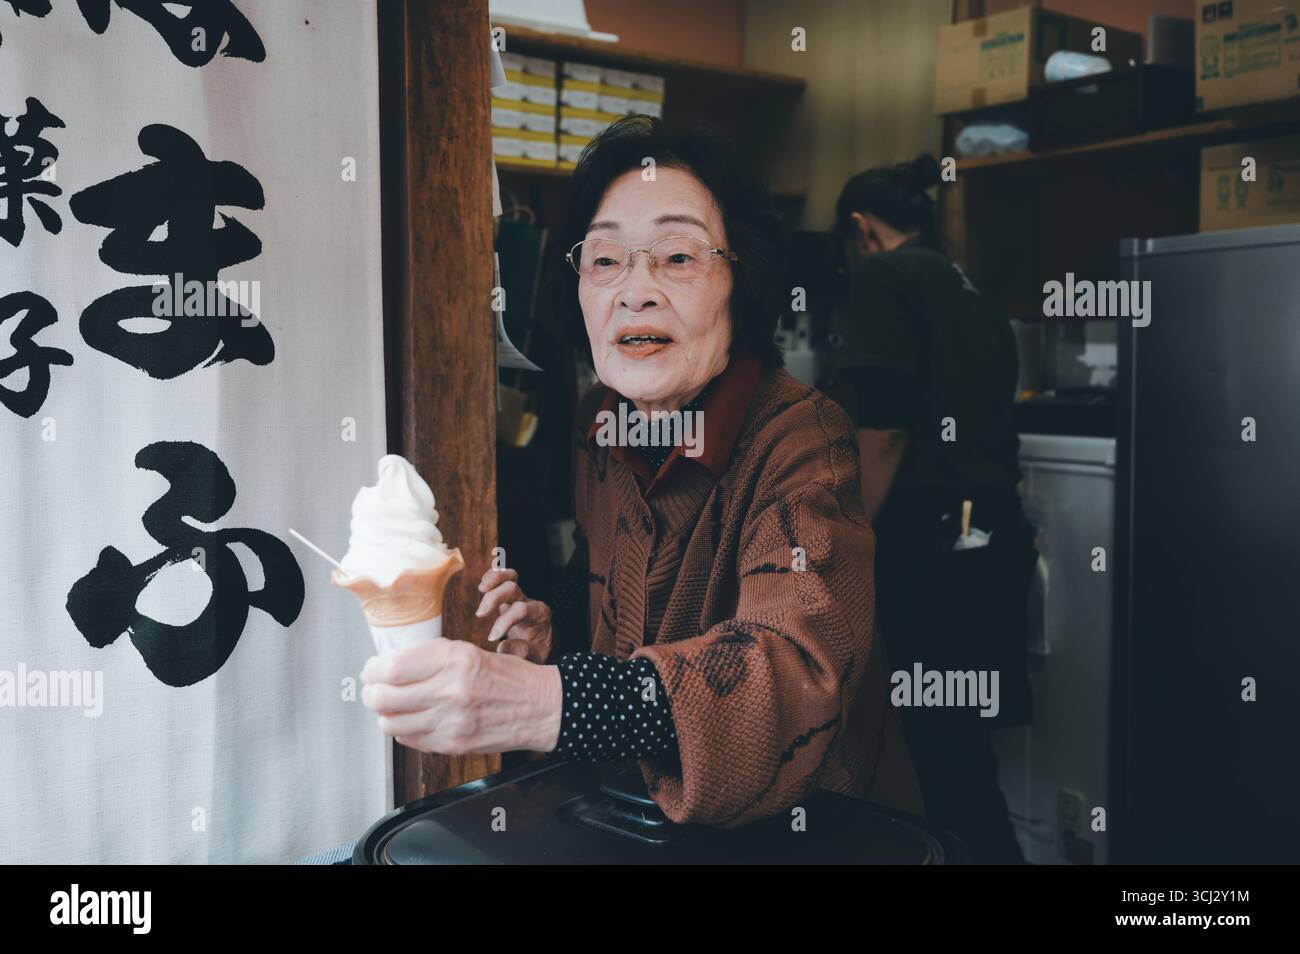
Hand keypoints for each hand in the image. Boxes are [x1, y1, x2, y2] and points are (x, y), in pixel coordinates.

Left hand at [360, 638, 561, 753]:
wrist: (540, 707)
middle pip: (383, 697)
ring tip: (392, 707)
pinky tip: (414, 719)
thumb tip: (389, 665)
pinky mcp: (453, 744)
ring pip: (390, 723)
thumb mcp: (469, 652)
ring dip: (385, 714)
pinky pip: (409, 740)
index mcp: (455, 659)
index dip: (373, 670)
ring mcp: (451, 721)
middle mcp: (451, 690)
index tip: (372, 669)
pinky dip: (404, 730)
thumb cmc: (507, 677)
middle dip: (371, 692)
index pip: (392, 668)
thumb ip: (429, 658)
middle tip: (373, 688)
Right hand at [475, 567, 552, 663]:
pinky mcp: (510, 595)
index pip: (521, 610)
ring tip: (482, 588)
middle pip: (513, 589)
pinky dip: (492, 577)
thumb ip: (520, 651)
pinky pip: (503, 578)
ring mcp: (520, 595)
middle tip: (480, 614)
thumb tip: (501, 647)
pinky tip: (483, 585)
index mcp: (539, 614)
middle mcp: (530, 601)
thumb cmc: (538, 648)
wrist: (542, 641)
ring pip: (509, 577)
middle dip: (495, 598)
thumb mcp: (535, 655)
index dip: (504, 622)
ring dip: (493, 580)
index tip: (491, 638)